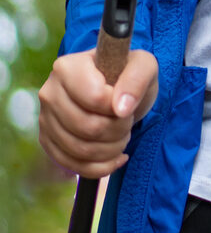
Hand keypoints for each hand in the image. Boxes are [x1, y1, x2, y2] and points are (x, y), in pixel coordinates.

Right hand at [37, 49, 158, 177]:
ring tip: (122, 136)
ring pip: (79, 149)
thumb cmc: (128, 74)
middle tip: (128, 122)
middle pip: (87, 127)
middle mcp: (49, 92)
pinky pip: (71, 165)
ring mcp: (45, 119)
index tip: (127, 103)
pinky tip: (117, 157)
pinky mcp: (48, 141)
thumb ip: (136, 79)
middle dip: (118, 130)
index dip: (118, 107)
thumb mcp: (144, 66)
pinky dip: (101, 167)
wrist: (117, 89)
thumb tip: (121, 109)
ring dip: (112, 149)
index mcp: (67, 67)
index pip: (94, 98)